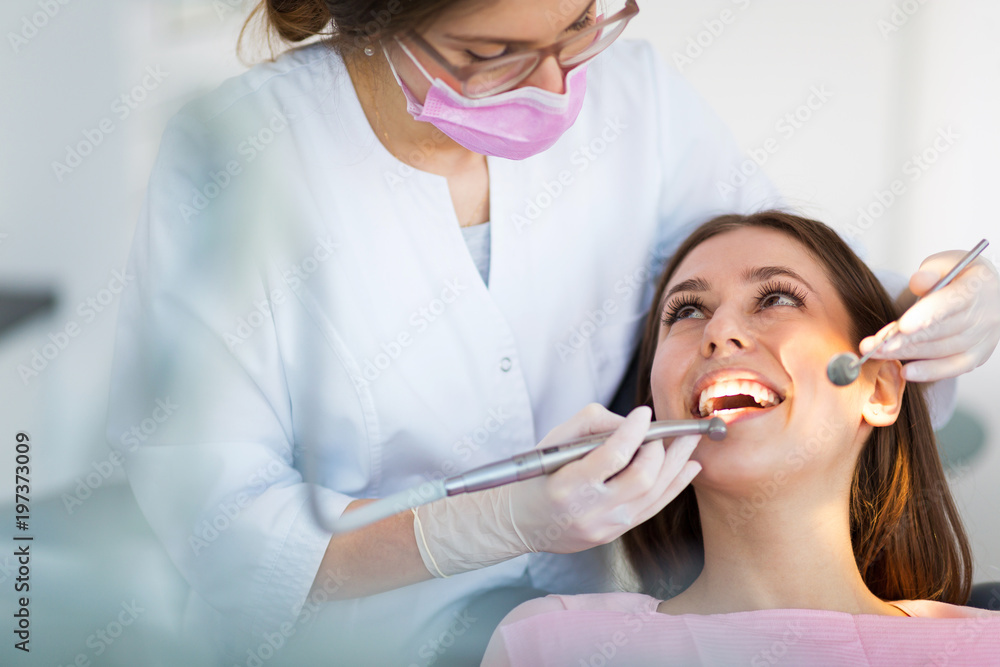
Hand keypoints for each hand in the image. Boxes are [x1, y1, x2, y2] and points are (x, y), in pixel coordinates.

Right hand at [507, 404, 700, 553]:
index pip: (612, 456)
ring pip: (654, 493)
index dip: (634, 432)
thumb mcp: (554, 441)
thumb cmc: (538, 476)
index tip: (643, 413)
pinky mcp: (616, 533)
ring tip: (690, 441)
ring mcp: (606, 526)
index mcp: (568, 486)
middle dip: (660, 449)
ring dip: (677, 464)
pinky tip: (689, 467)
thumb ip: (592, 424)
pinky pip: (653, 507)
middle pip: (641, 478)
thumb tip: (632, 423)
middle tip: (664, 430)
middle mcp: (590, 511)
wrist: (522, 521)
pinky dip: (675, 485)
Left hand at [860, 250, 999, 381]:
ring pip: (942, 350)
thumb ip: (930, 272)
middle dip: (904, 339)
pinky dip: (930, 372)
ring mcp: (983, 338)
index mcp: (976, 288)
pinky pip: (953, 367)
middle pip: (941, 331)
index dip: (926, 315)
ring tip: (878, 353)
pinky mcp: (977, 355)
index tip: (902, 326)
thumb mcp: (946, 262)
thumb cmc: (960, 276)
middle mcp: (984, 315)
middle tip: (875, 345)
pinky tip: (906, 372)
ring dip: (908, 354)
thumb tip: (918, 282)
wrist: (986, 293)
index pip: (951, 303)